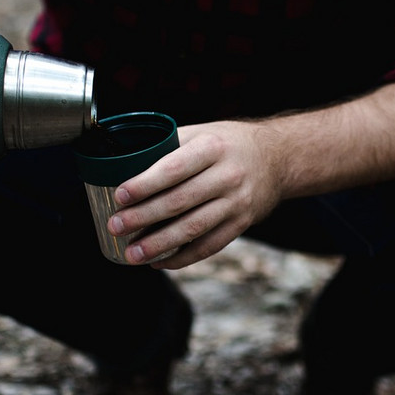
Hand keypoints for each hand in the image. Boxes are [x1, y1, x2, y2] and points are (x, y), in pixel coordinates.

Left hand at [108, 121, 284, 268]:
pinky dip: (182, 257)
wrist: (278, 159)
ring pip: (193, 228)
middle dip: (143, 217)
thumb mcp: (204, 133)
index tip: (120, 195)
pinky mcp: (241, 224)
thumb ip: (170, 145)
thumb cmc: (230, 144)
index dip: (145, 184)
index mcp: (212, 148)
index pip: (174, 168)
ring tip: (132, 254)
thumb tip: (124, 160)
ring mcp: (237, 203)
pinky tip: (159, 261)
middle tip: (116, 226)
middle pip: (180, 201)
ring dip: (159, 244)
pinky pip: (208, 246)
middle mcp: (228, 176)